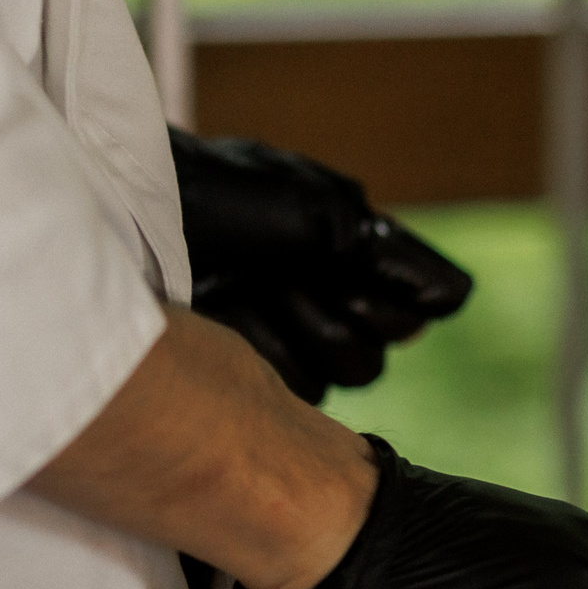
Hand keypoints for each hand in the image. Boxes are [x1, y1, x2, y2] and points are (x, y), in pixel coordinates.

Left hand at [171, 129, 473, 403]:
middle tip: (278, 270)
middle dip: (324, 310)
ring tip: (239, 284)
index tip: (337, 263)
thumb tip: (457, 300)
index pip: (416, 315)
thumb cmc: (223, 195)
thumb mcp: (320, 210)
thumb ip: (396, 259)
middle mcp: (334, 303)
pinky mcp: (254, 375)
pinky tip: (219, 312)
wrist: (130, 210)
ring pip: (335, 378)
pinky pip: (293, 393)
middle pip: (373, 357)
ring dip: (285, 326)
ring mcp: (294, 341)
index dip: (379, 300)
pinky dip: (255, 348)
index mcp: (359, 260)